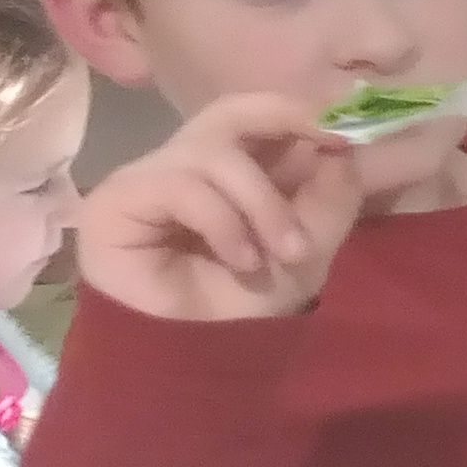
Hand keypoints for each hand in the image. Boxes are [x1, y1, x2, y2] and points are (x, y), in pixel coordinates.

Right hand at [73, 93, 364, 321]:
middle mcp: (188, 166)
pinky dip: (224, 222)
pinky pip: (182, 185)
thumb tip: (342, 146)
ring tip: (285, 254)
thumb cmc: (238, 308)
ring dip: (264, 203)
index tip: (348, 127)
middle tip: (331, 139)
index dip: (302, 112)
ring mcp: (150, 177)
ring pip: (216, 153)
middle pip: (231, 109)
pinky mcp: (118, 197)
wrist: (191, 357)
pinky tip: (242, 260)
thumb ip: (329, 199)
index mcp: (231, 173)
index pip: (261, 118)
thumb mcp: (304, 252)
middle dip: (286, 116)